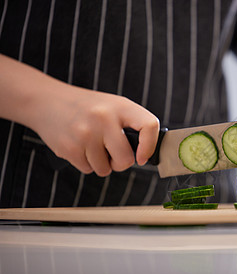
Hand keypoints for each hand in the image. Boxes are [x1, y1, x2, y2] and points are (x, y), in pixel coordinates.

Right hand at [33, 86, 158, 176]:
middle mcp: (104, 118)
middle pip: (125, 159)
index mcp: (121, 106)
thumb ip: (131, 126)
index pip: (149, 126)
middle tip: (112, 154)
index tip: (143, 157)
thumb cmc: (87, 108)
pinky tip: (79, 147)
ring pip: (105, 169)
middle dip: (120, 163)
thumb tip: (145, 155)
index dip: (150, 146)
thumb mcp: (113, 106)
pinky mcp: (69, 148)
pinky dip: (86, 163)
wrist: (47, 101)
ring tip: (92, 145)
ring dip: (101, 163)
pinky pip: (87, 169)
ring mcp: (85, 133)